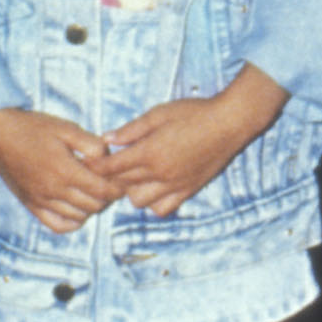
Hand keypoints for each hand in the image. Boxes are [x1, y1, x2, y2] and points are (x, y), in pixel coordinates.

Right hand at [0, 107, 120, 235]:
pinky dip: (72, 221)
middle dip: (108, 197)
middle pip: (93, 206)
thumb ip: (92, 145)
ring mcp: (41, 201)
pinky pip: (56, 225)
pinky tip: (77, 207)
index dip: (118, 188)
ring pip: (77, 217)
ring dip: (92, 208)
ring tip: (96, 191)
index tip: (125, 179)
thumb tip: (109, 159)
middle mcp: (53, 191)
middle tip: (113, 183)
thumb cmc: (35, 128)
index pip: (102, 191)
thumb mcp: (68, 128)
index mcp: (65, 171)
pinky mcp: (31, 205)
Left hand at [102, 65, 286, 216]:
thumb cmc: (195, 112)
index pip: (110, 168)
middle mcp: (158, 173)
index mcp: (149, 152)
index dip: (96, 166)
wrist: (230, 122)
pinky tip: (155, 188)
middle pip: (121, 185)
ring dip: (131, 191)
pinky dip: (153, 203)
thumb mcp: (160, 113)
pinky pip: (161, 209)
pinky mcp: (187, 191)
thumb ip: (132, 129)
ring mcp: (173, 185)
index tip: (90, 162)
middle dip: (111, 177)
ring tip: (136, 176)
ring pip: (138, 201)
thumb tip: (107, 139)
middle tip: (113, 165)